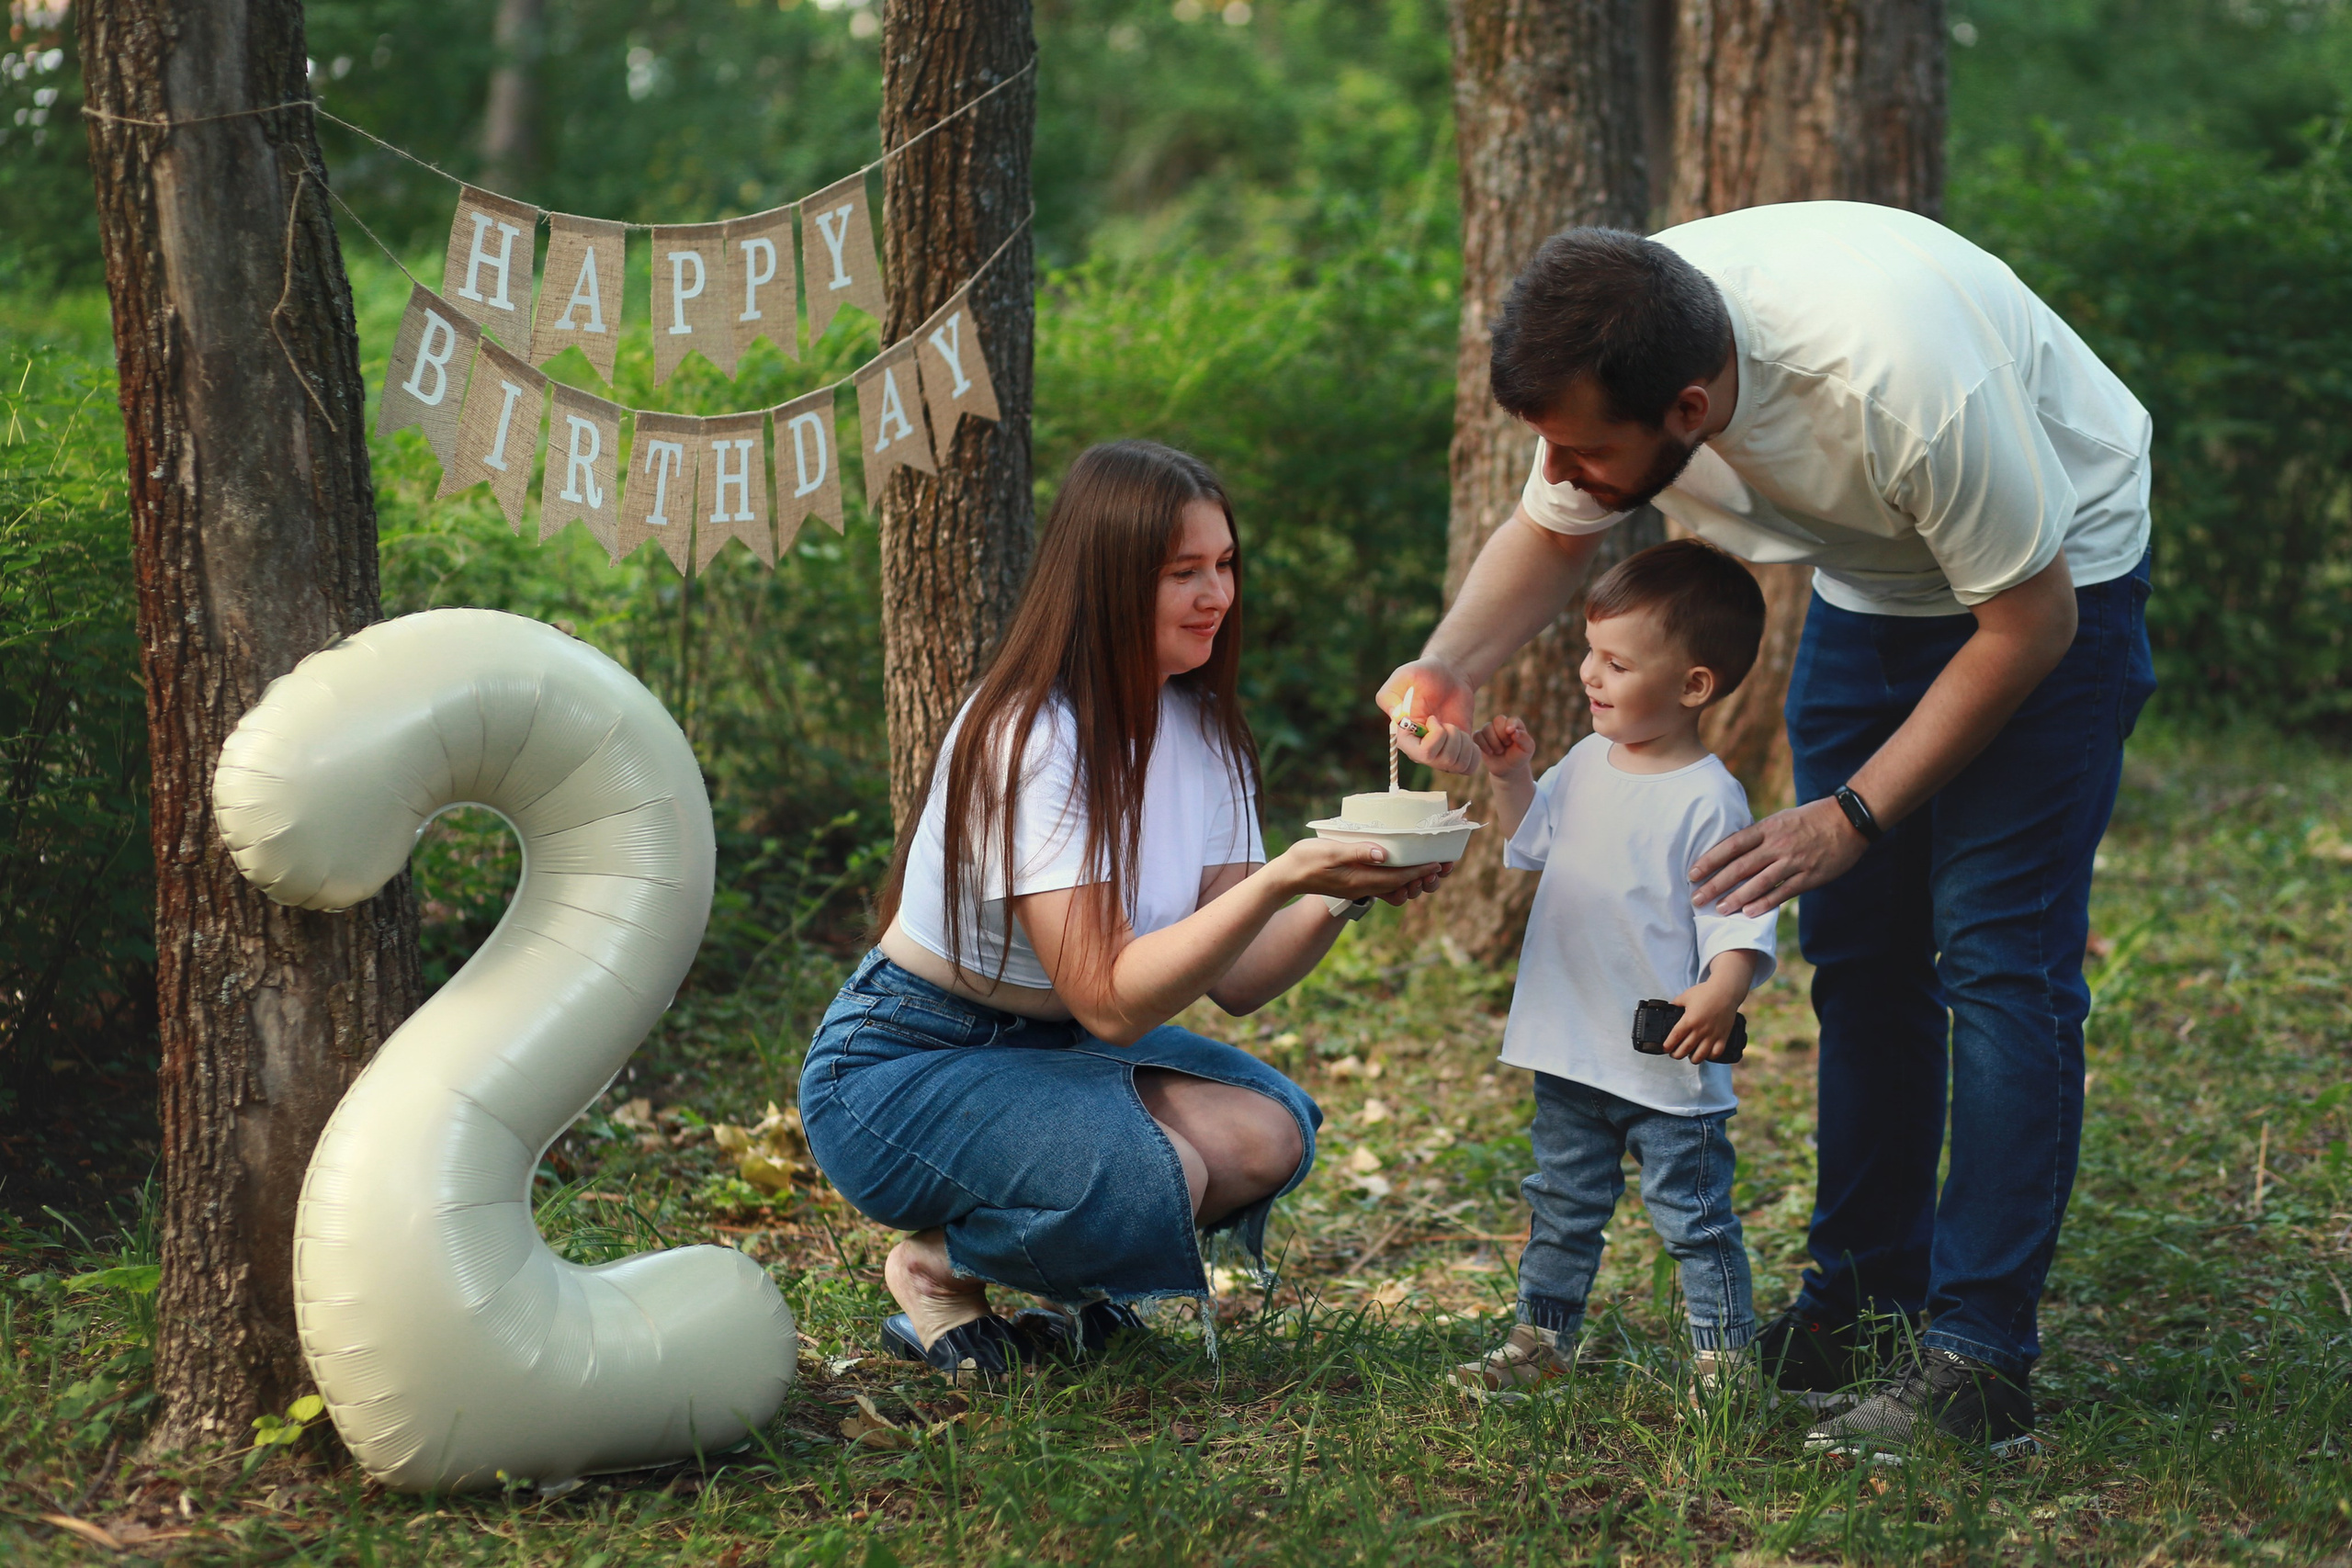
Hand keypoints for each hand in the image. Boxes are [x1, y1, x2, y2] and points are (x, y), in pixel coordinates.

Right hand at [1273, 839, 1446, 902]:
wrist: (1287, 875)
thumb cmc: (1305, 860)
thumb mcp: (1330, 851)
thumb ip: (1357, 852)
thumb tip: (1384, 853)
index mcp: (1361, 879)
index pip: (1399, 877)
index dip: (1421, 871)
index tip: (1440, 862)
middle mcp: (1365, 886)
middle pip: (1403, 886)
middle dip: (1425, 877)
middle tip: (1445, 865)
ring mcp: (1361, 886)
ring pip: (1396, 887)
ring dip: (1415, 879)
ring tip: (1430, 866)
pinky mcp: (1356, 882)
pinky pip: (1385, 884)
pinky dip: (1400, 878)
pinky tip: (1404, 866)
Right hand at [1376, 659, 1480, 774]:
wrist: (1448, 675)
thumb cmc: (1424, 674)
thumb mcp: (1403, 677)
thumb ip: (1390, 695)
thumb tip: (1397, 718)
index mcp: (1405, 738)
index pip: (1422, 754)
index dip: (1435, 736)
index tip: (1434, 717)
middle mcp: (1421, 751)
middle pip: (1442, 761)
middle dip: (1452, 737)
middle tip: (1447, 722)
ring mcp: (1440, 755)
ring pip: (1457, 765)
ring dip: (1462, 742)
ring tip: (1455, 727)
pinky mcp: (1458, 754)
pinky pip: (1469, 768)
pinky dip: (1473, 753)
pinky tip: (1467, 738)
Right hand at [1473, 715, 1533, 776]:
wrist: (1508, 768)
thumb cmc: (1519, 757)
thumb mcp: (1527, 749)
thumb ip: (1524, 739)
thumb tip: (1514, 732)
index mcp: (1515, 724)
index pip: (1512, 720)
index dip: (1510, 725)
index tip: (1510, 732)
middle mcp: (1502, 725)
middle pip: (1498, 720)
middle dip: (1502, 735)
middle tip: (1507, 745)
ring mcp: (1490, 730)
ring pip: (1486, 728)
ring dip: (1493, 742)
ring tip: (1499, 751)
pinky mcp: (1480, 737)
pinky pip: (1477, 735)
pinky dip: (1483, 744)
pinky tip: (1490, 752)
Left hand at [1661, 980, 1742, 1061]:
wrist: (1726, 991)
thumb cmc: (1705, 992)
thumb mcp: (1686, 996)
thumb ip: (1675, 1004)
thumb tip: (1668, 1009)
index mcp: (1689, 1020)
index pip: (1675, 1037)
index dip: (1668, 1046)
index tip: (1665, 1048)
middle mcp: (1700, 1029)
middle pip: (1685, 1049)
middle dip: (1676, 1054)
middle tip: (1674, 1054)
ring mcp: (1713, 1034)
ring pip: (1701, 1055)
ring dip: (1692, 1059)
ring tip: (1689, 1056)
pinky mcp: (1723, 1036)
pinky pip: (1717, 1053)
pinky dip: (1710, 1057)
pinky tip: (1706, 1054)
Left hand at [1689, 796, 1868, 916]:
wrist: (1849, 820)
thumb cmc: (1811, 818)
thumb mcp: (1781, 819)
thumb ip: (1759, 835)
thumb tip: (1733, 848)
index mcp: (1767, 828)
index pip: (1732, 845)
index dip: (1710, 860)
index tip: (1692, 873)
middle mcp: (1777, 845)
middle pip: (1740, 867)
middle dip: (1716, 884)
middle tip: (1696, 899)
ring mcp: (1794, 861)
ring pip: (1759, 882)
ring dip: (1737, 898)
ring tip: (1719, 910)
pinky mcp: (1810, 876)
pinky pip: (1783, 892)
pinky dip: (1765, 903)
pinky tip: (1748, 913)